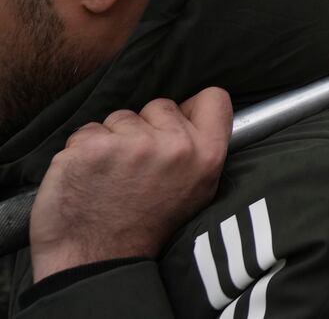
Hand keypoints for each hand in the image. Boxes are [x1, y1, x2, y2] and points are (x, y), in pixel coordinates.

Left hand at [31, 89, 231, 281]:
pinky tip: (87, 175)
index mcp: (207, 156)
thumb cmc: (145, 227)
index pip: (214, 98)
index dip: (193, 108)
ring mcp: (132, 144)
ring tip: (110, 174)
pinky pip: (88, 130)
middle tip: (138, 165)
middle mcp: (175, 146)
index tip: (177, 123)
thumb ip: (200, 152)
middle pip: (161, 105)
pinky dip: (83, 149)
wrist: (96, 259)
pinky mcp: (92, 147)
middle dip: (147, 127)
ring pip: (122, 117)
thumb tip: (192, 116)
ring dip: (113, 138)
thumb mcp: (196, 193)